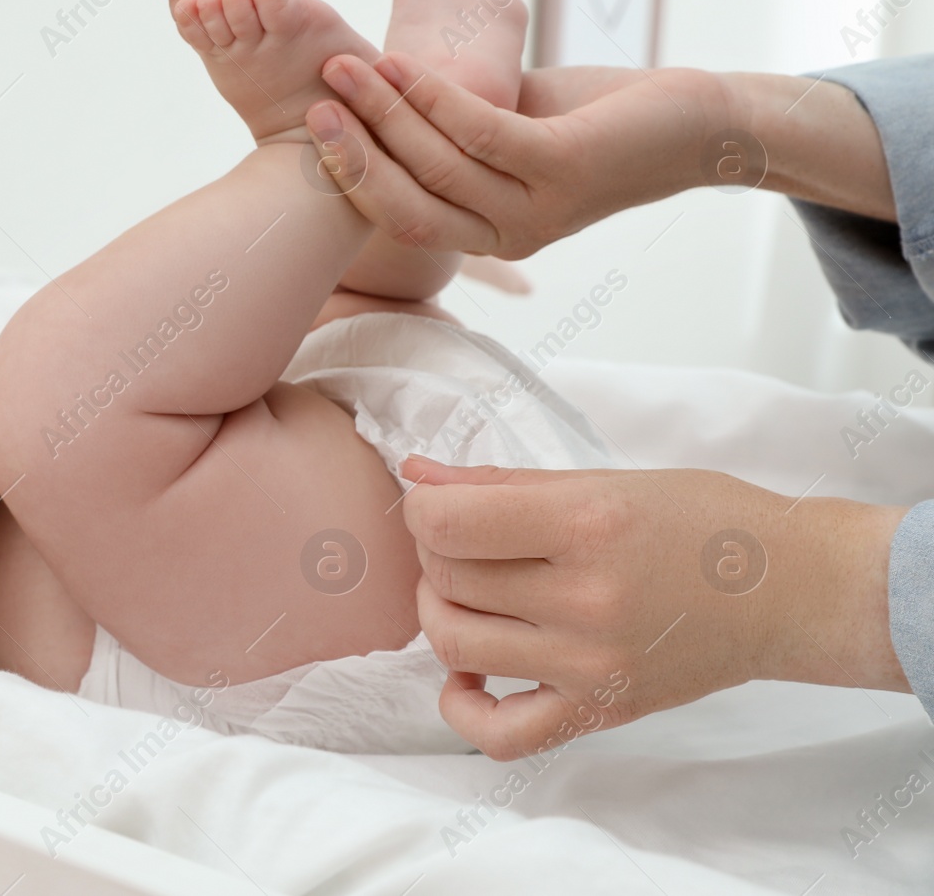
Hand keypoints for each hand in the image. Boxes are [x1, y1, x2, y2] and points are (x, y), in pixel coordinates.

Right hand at [310, 52, 734, 257]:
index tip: (311, 125)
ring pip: (437, 168)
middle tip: (314, 100)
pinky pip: (482, 135)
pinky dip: (433, 97)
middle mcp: (508, 234)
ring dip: (383, 113)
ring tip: (346, 67)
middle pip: (407, 204)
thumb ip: (451, 126)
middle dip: (353, 152)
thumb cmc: (594, 122)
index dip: (351, 176)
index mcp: (488, 233)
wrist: (694, 124)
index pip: (399, 217)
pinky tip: (402, 65)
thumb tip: (382, 91)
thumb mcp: (508, 127)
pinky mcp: (566, 171)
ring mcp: (538, 209)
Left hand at [398, 456, 909, 759]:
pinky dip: (463, 707)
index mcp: (588, 526)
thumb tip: (416, 474)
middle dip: (435, 552)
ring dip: (440, 613)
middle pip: (448, 580)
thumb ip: (500, 482)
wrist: (791, 590)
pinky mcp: (601, 711)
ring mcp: (592, 665)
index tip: (437, 503)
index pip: (447, 525)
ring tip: (468, 593)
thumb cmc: (702, 522)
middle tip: (463, 540)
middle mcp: (587, 600)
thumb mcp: (603, 480)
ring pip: (456, 645)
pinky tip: (471, 673)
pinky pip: (499, 734)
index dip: (422, 509)